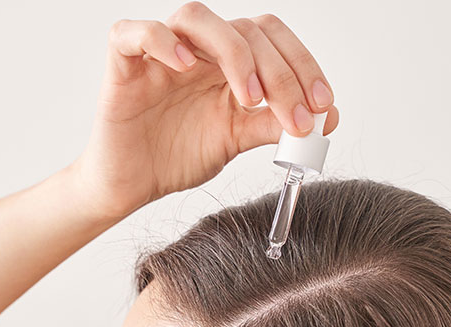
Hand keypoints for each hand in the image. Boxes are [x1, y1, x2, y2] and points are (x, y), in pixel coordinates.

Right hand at [72, 2, 339, 219]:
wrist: (133, 185)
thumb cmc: (178, 156)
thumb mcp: (237, 139)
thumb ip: (274, 124)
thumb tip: (327, 118)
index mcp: (227, 63)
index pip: (271, 39)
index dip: (302, 65)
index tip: (323, 106)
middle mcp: (198, 51)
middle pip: (244, 30)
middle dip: (280, 73)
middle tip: (295, 117)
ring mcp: (160, 55)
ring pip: (197, 18)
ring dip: (233, 52)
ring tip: (249, 97)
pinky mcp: (123, 65)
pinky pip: (134, 33)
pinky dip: (161, 41)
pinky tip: (186, 67)